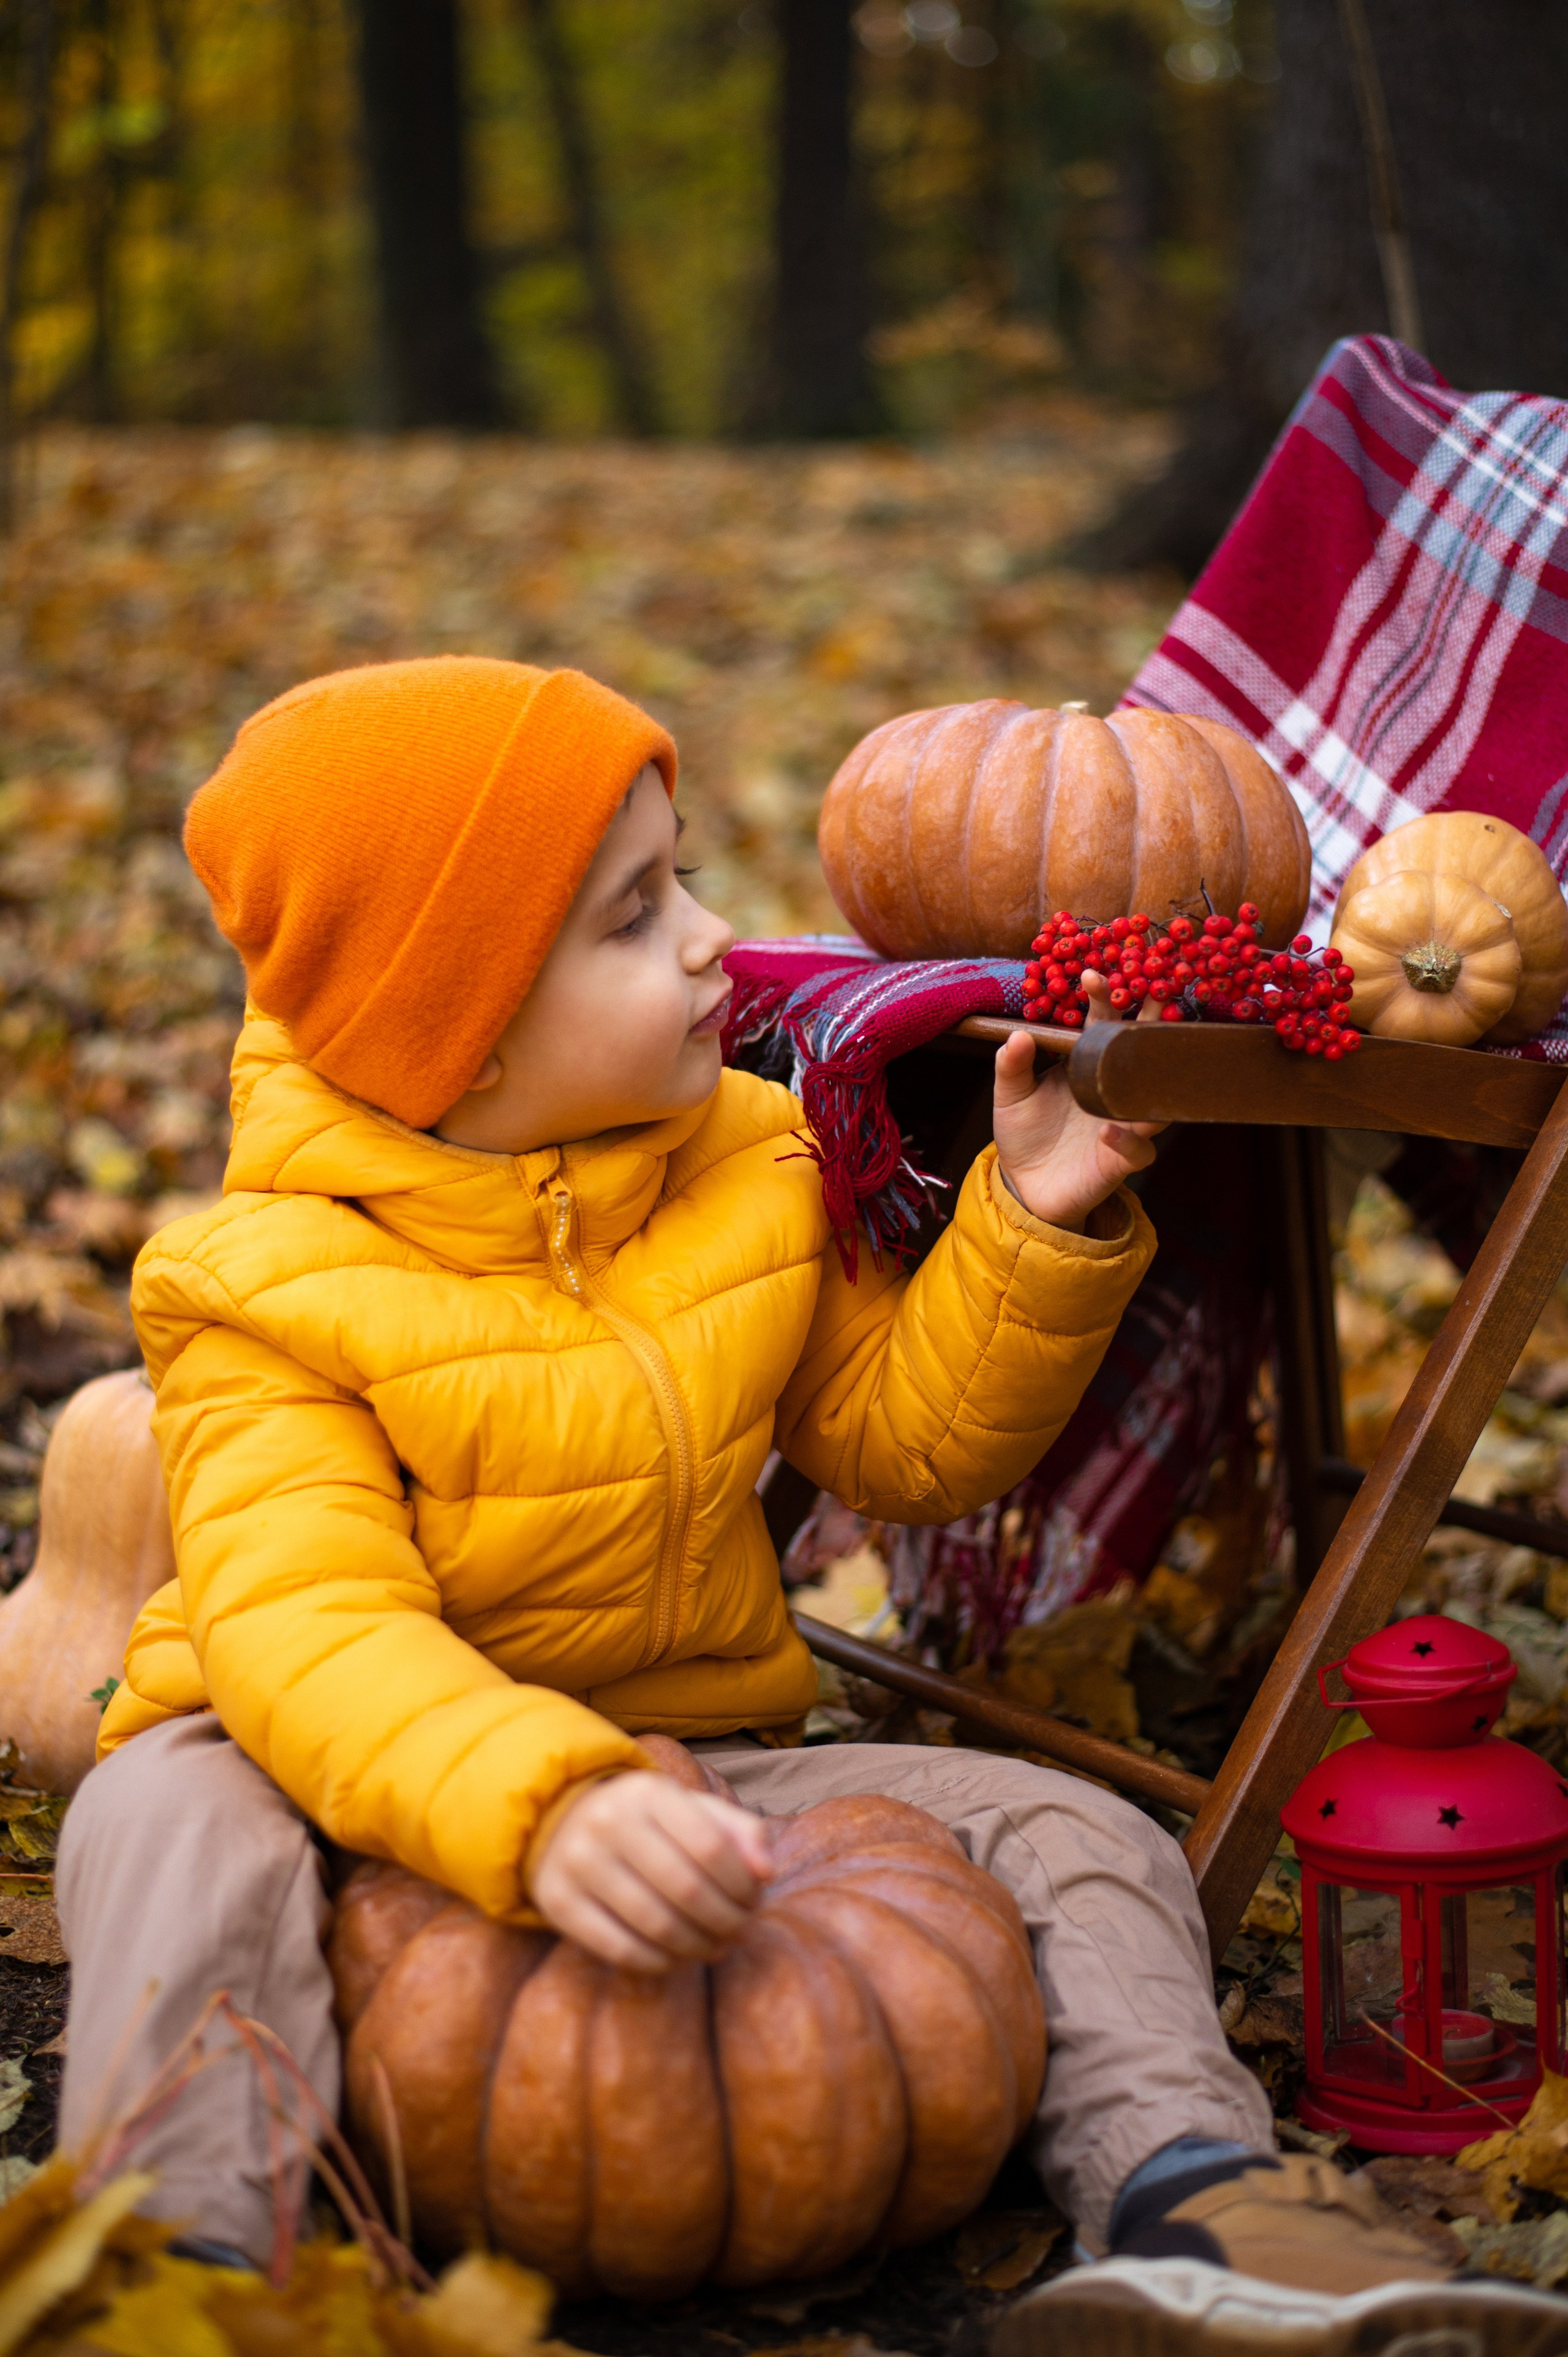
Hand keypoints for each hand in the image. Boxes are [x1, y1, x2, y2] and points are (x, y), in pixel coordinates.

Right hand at [530, 1771, 773, 1972]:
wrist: (562, 1823)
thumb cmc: (648, 1822)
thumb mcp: (691, 1810)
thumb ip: (739, 1832)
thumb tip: (766, 1872)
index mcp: (648, 1792)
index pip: (712, 1846)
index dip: (742, 1884)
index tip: (754, 1902)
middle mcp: (607, 1821)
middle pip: (687, 1889)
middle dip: (725, 1920)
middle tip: (740, 1933)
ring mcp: (577, 1862)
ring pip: (655, 1923)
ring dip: (697, 1946)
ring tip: (716, 1949)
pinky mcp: (557, 1902)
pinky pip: (619, 1948)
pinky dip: (658, 1962)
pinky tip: (677, 1959)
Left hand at [992, 971, 1164, 1231]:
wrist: (1026, 1185)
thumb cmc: (1024, 1133)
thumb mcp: (1010, 1096)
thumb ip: (1011, 1066)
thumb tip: (1018, 1034)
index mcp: (1089, 1063)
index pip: (1103, 1022)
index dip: (1103, 997)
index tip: (1093, 974)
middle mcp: (1114, 1088)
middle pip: (1143, 1050)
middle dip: (1151, 1020)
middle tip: (1154, 991)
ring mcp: (1125, 1123)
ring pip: (1157, 1098)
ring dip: (1155, 1078)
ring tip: (1145, 1055)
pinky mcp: (1124, 1160)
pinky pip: (1139, 1149)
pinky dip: (1127, 1138)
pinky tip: (1106, 1129)